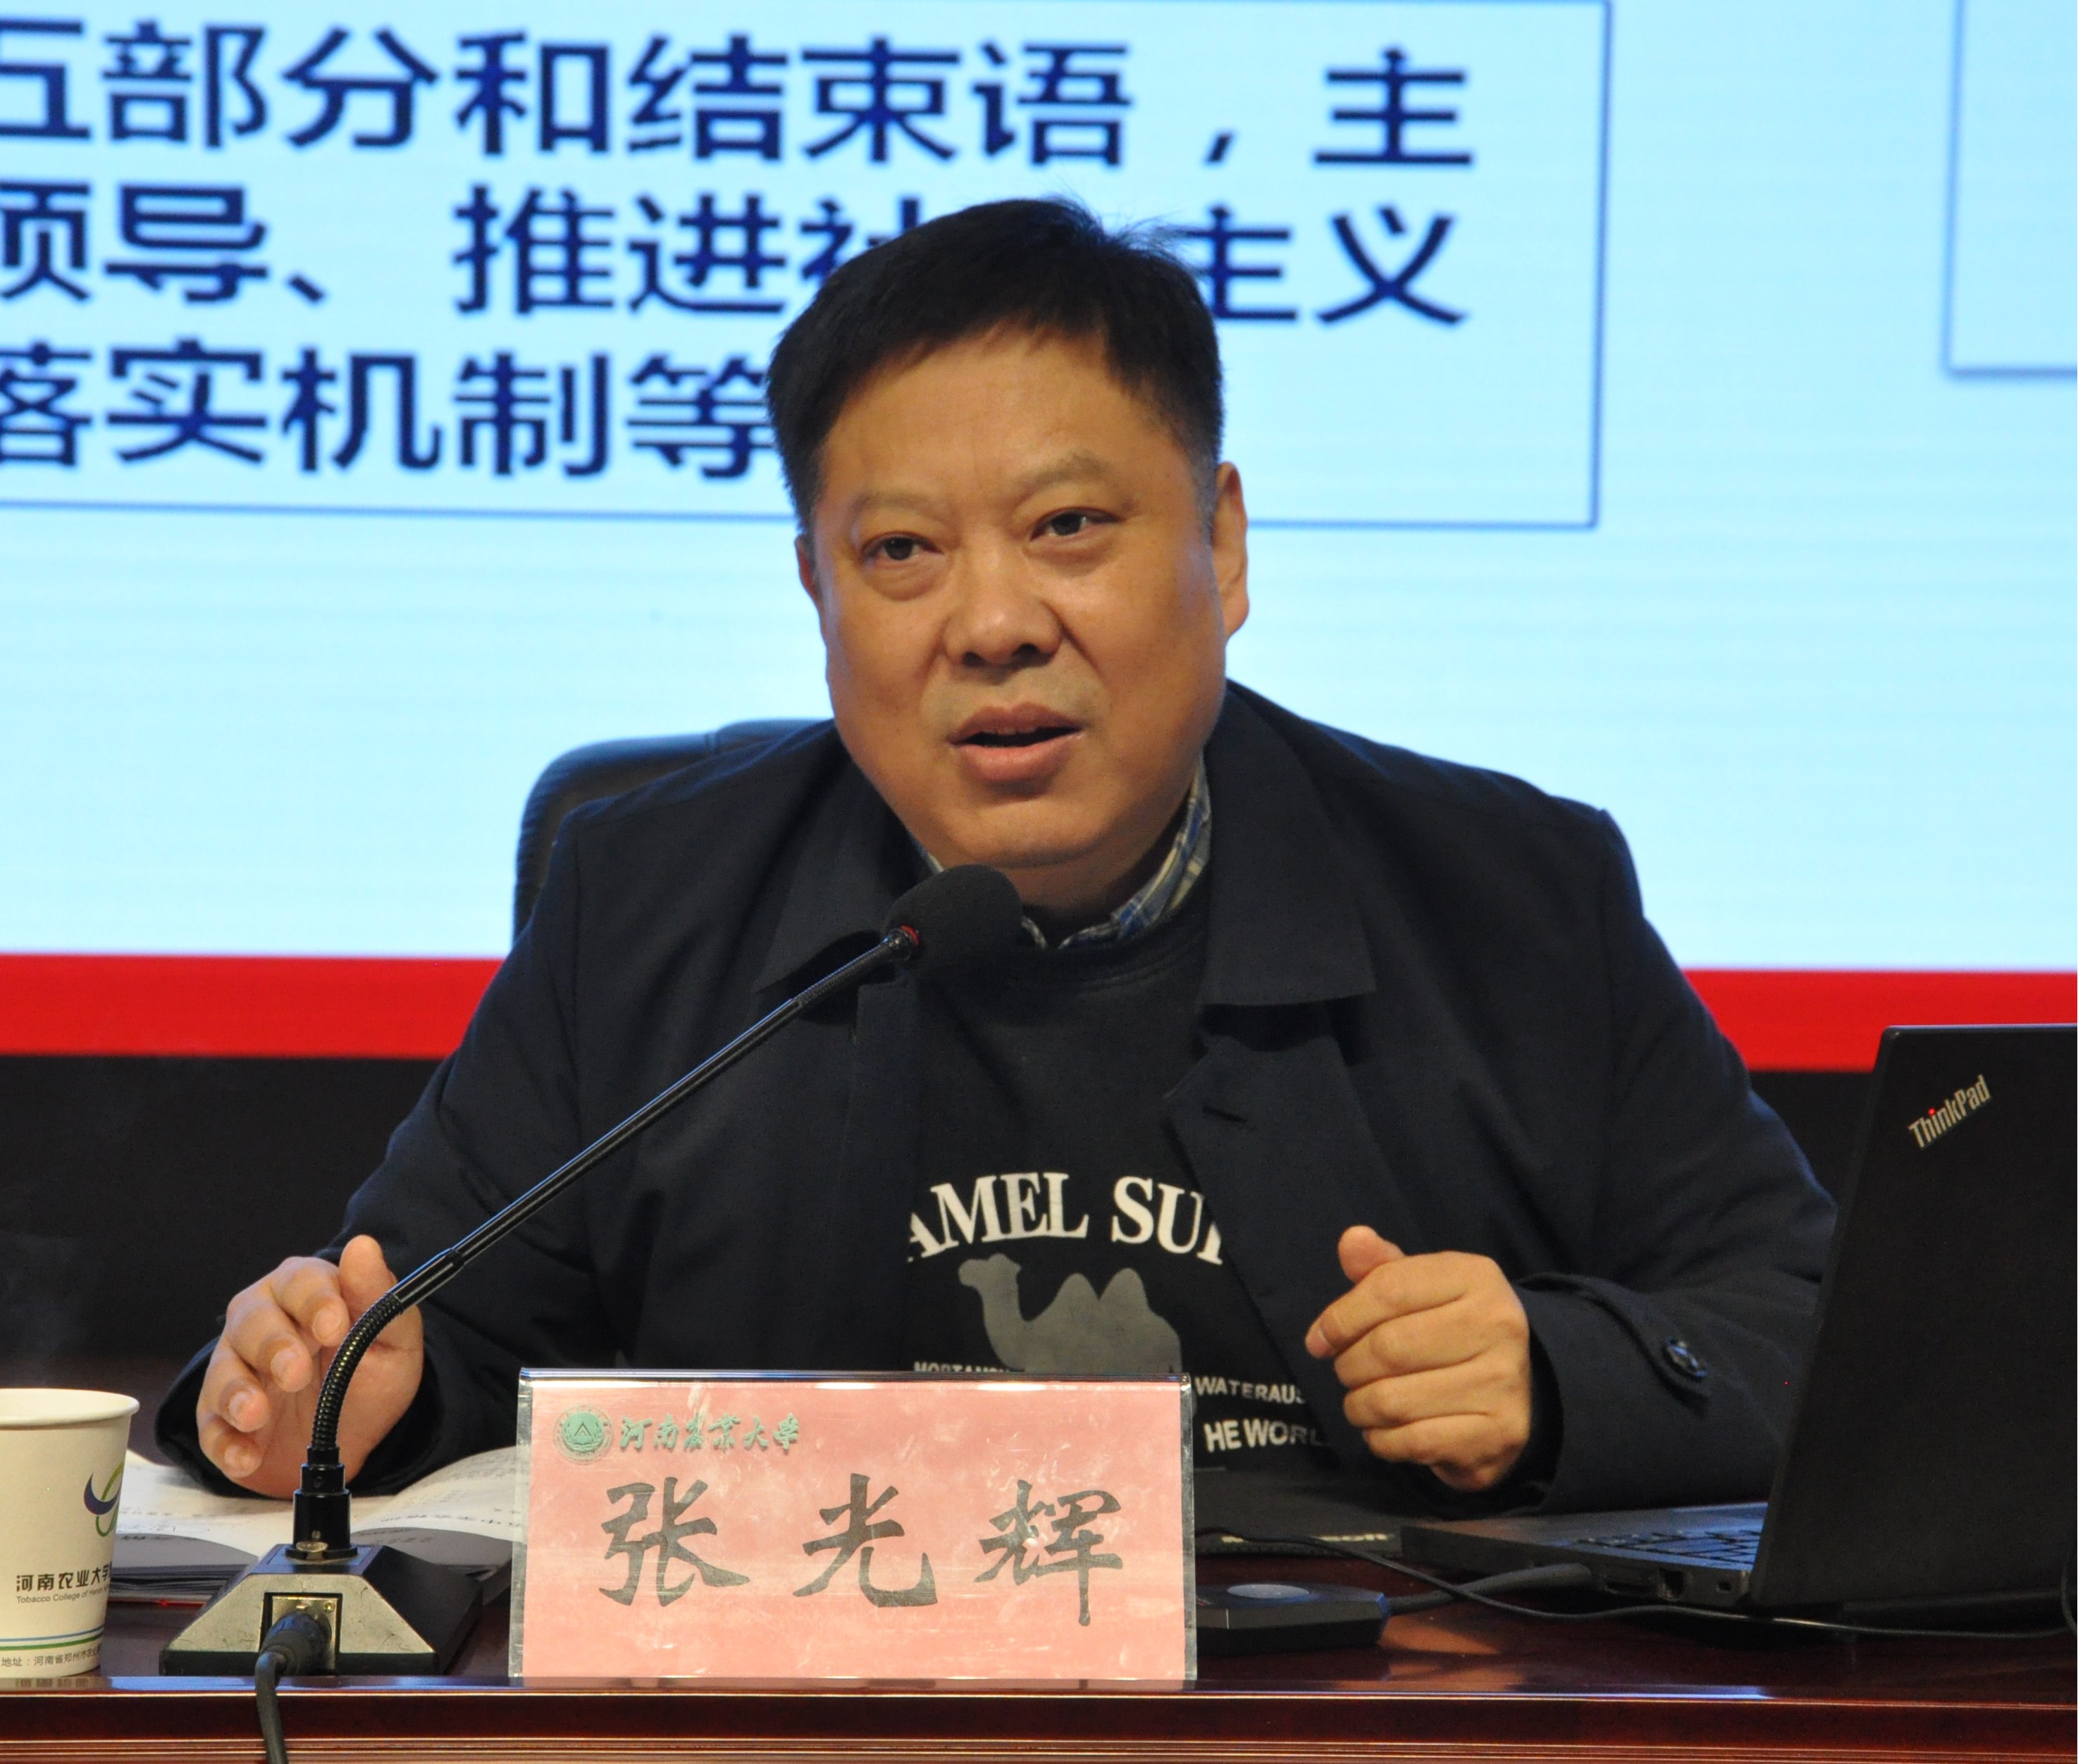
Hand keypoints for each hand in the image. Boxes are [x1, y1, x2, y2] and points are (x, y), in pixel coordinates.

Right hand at [196, 1234, 423, 1496]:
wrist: (352, 1438)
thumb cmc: (370, 1375)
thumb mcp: (394, 1343)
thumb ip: (379, 1299)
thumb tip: (363, 1246)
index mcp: (306, 1291)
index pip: (302, 1281)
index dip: (316, 1302)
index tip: (335, 1329)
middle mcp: (262, 1319)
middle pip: (253, 1320)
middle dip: (273, 1346)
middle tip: (295, 1375)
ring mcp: (235, 1367)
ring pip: (223, 1369)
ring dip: (236, 1391)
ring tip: (257, 1415)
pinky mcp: (219, 1416)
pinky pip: (211, 1426)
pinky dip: (224, 1443)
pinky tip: (245, 1457)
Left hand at [1304, 1225, 1532, 1492]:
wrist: (1519, 1387)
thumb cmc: (1451, 1329)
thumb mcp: (1422, 1288)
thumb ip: (1381, 1267)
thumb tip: (1351, 1239)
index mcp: (1476, 1276)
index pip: (1387, 1289)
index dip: (1340, 1318)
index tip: (1318, 1340)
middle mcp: (1498, 1324)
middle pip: (1387, 1347)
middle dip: (1349, 1365)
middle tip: (1346, 1372)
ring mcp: (1503, 1382)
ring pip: (1393, 1400)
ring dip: (1360, 1407)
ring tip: (1361, 1402)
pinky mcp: (1499, 1433)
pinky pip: (1413, 1441)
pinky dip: (1383, 1440)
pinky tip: (1384, 1429)